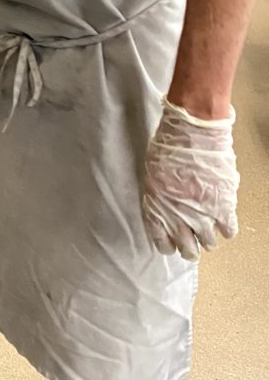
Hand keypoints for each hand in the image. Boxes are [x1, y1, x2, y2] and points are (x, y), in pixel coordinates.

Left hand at [142, 98, 239, 261]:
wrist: (192, 133)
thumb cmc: (168, 146)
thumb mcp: (153, 172)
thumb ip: (160, 194)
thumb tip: (167, 206)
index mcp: (157, 205)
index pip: (161, 240)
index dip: (167, 245)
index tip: (171, 244)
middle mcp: (179, 215)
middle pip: (187, 248)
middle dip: (189, 248)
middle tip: (192, 245)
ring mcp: (202, 213)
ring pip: (209, 242)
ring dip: (208, 238)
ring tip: (207, 232)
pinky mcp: (223, 206)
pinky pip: (229, 230)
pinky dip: (227, 229)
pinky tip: (223, 223)